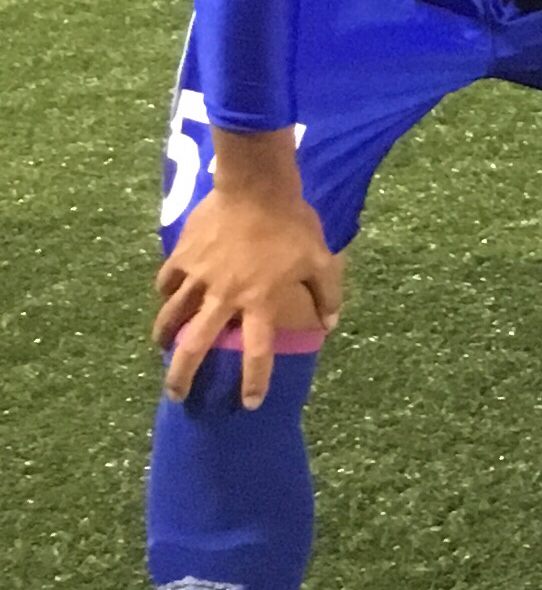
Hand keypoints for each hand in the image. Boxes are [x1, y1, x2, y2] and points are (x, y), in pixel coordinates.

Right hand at [156, 174, 344, 405]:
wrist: (257, 186)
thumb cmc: (294, 224)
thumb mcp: (321, 259)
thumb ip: (326, 294)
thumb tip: (330, 324)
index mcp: (260, 301)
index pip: (257, 352)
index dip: (253, 381)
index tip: (249, 403)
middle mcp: (225, 296)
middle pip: (195, 346)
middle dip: (181, 375)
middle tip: (174, 394)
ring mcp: (199, 277)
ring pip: (172, 316)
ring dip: (164, 335)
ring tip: (162, 347)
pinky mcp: (182, 257)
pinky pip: (166, 282)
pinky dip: (165, 293)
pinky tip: (166, 297)